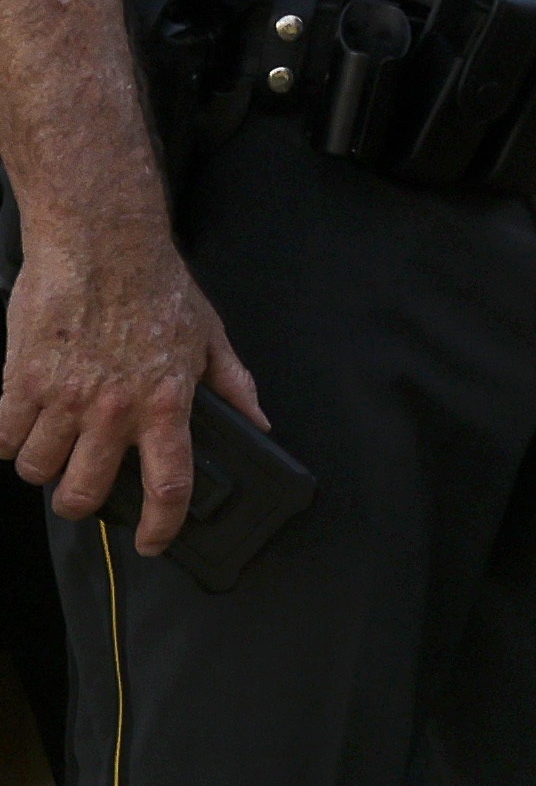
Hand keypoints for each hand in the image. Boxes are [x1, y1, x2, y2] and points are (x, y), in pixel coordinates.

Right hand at [0, 210, 263, 553]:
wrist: (101, 244)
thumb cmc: (158, 286)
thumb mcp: (210, 336)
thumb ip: (233, 386)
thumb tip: (260, 424)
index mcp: (166, 402)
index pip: (169, 485)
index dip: (161, 526)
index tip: (152, 542)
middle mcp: (114, 409)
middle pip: (85, 492)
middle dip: (81, 505)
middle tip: (82, 493)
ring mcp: (64, 397)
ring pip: (38, 470)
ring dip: (43, 469)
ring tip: (53, 449)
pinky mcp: (22, 381)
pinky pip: (4, 437)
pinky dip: (9, 440)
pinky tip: (22, 424)